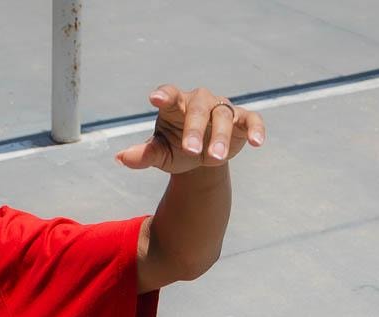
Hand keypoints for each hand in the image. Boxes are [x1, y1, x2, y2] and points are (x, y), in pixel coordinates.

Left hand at [115, 83, 265, 173]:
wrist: (200, 158)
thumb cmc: (177, 148)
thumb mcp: (161, 153)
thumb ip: (144, 154)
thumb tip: (121, 158)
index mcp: (175, 104)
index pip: (169, 95)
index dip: (163, 95)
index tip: (155, 99)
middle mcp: (199, 102)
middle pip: (197, 108)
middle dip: (194, 129)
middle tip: (191, 151)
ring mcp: (221, 108)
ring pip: (222, 116)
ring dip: (219, 137)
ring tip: (214, 159)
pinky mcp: (241, 120)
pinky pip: (252, 120)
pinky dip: (256, 129)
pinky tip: (257, 143)